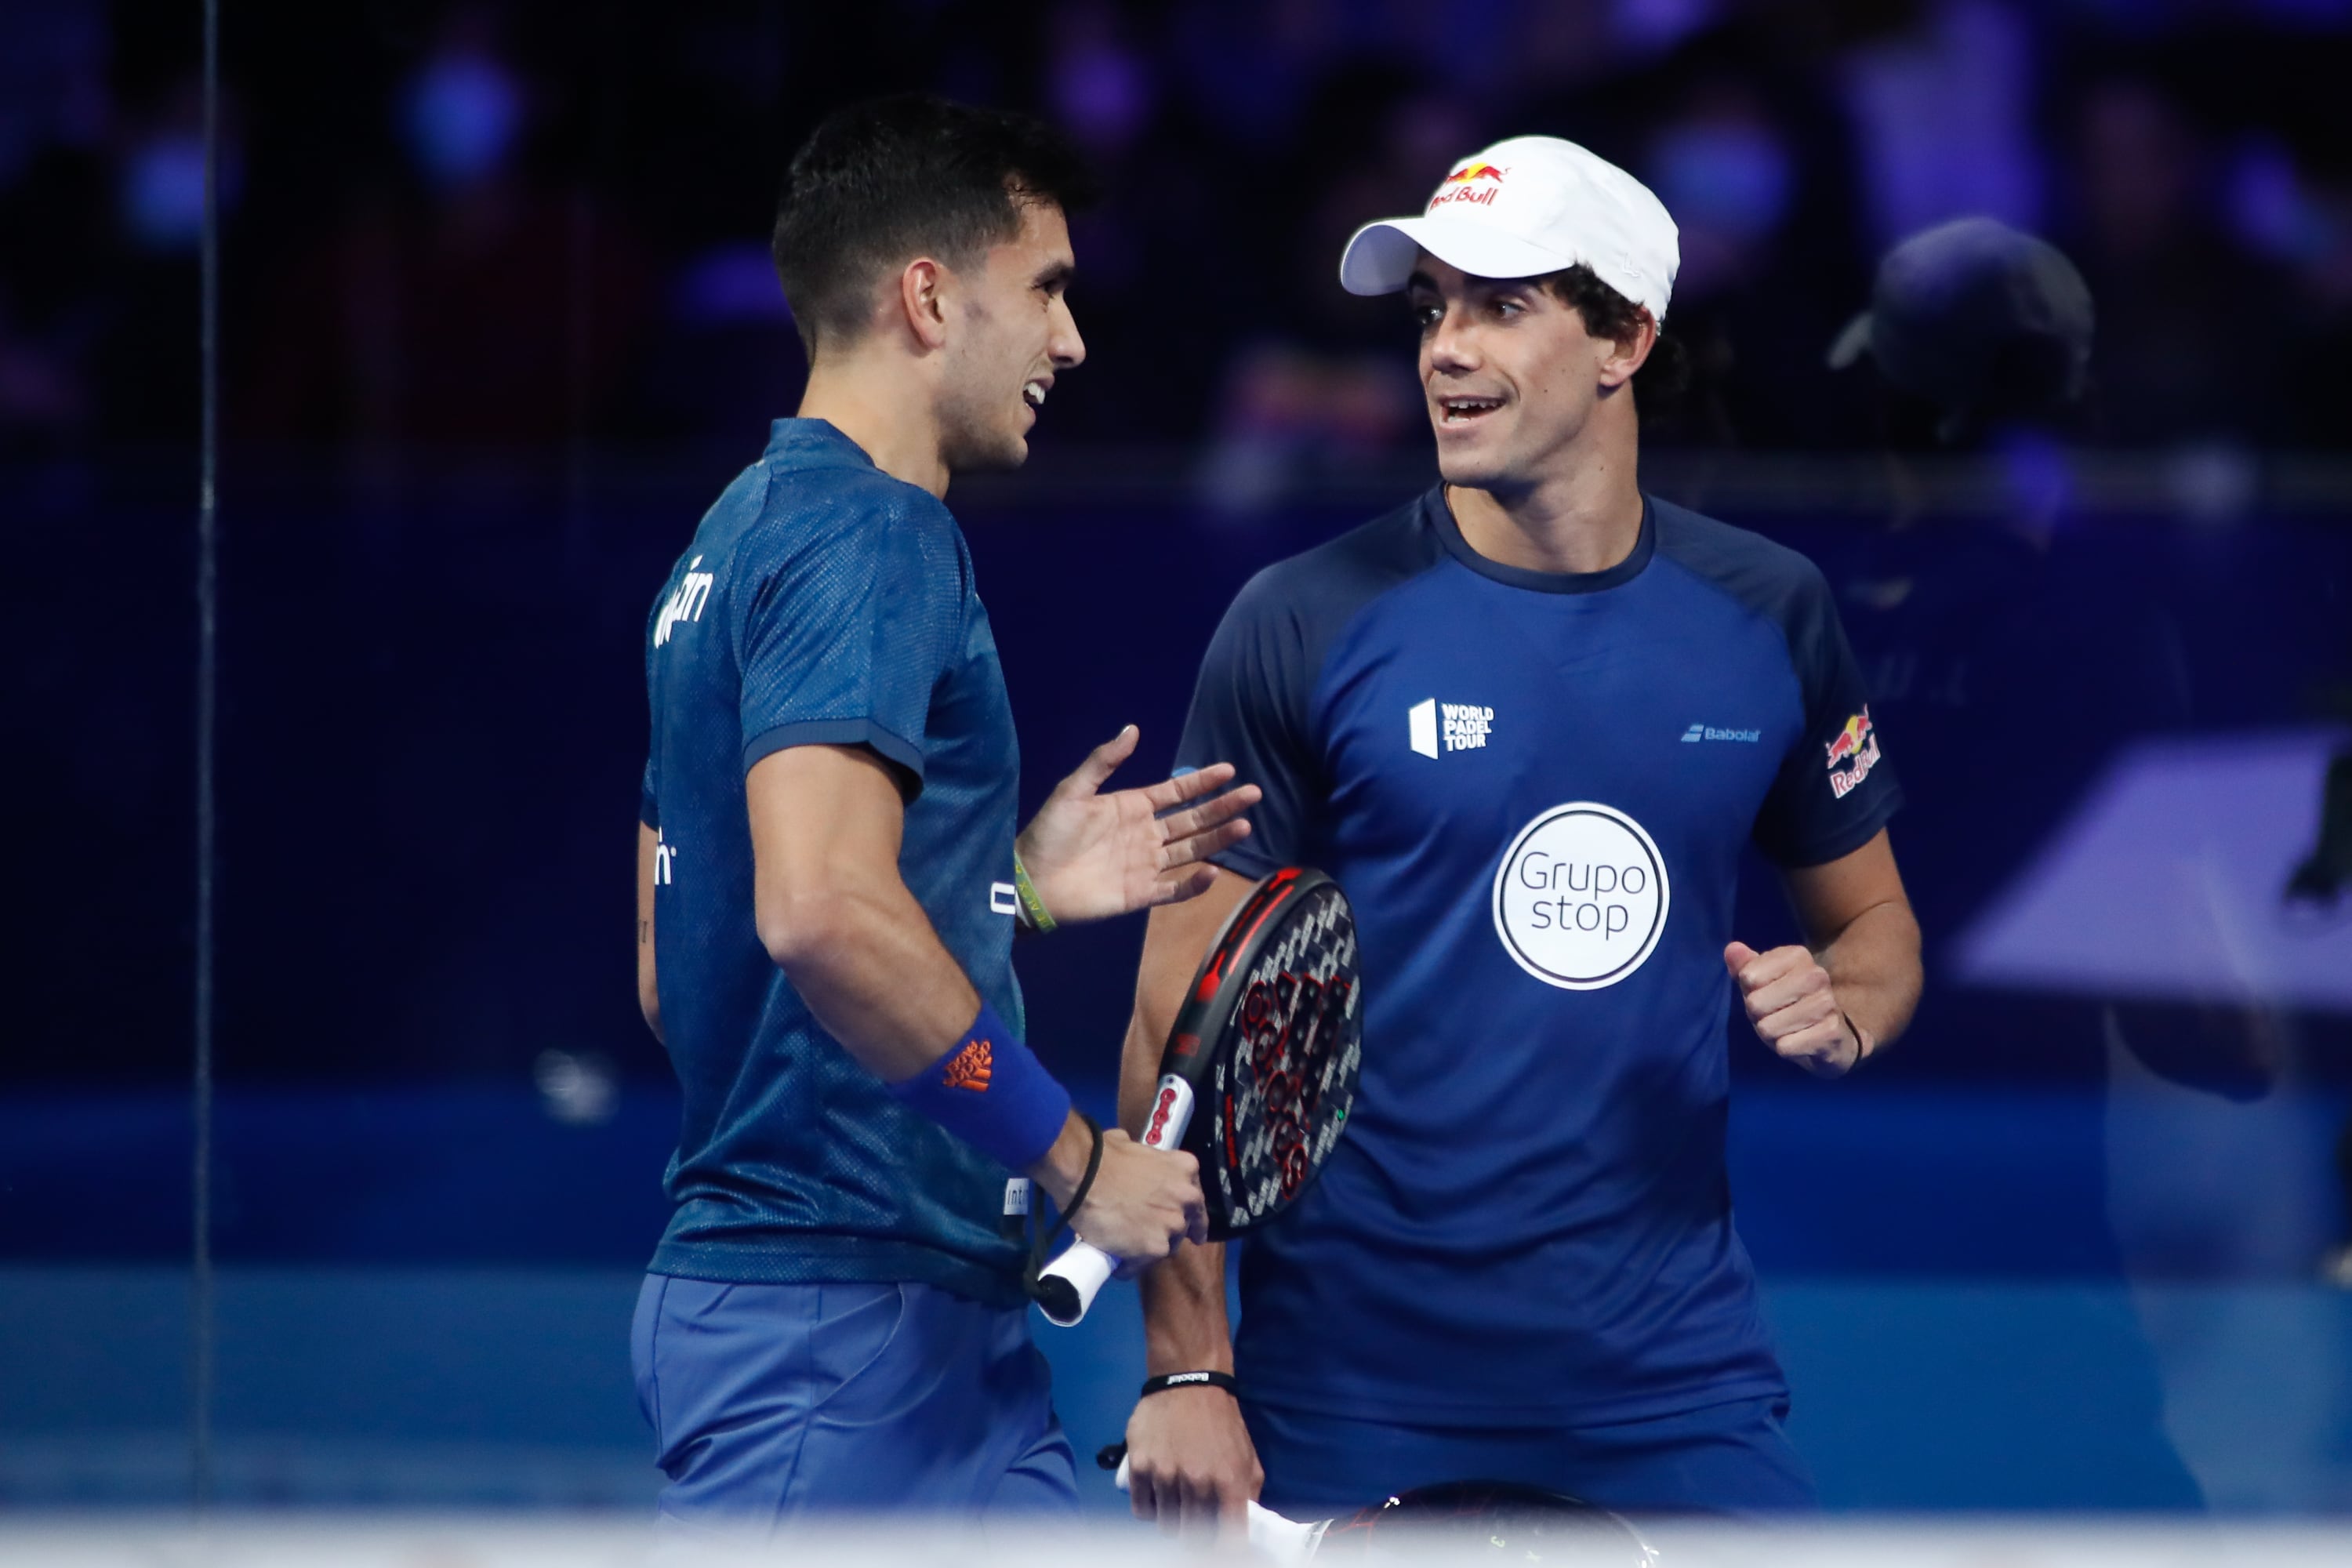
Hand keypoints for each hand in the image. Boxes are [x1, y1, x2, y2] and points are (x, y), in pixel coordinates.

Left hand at [1016, 727, 1259, 922]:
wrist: (1030, 879)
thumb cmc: (1049, 833)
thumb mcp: (1073, 790)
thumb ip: (1103, 761)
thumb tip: (1132, 729)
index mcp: (1132, 807)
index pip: (1176, 792)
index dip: (1201, 782)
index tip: (1229, 770)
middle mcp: (1146, 835)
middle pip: (1193, 820)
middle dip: (1222, 807)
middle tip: (1253, 794)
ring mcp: (1146, 865)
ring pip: (1191, 850)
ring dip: (1218, 839)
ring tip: (1244, 826)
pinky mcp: (1140, 894)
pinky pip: (1174, 889)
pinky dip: (1194, 884)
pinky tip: (1213, 871)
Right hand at [1033, 1119, 1207, 1259]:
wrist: (1081, 1175)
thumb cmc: (1100, 1155)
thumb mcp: (1132, 1146)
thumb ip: (1144, 1162)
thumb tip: (1135, 1164)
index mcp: (1185, 1169)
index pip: (1194, 1199)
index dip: (1188, 1211)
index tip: (1188, 1224)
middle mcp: (1187, 1197)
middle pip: (1183, 1224)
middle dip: (1169, 1230)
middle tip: (1149, 1235)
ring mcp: (1173, 1224)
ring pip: (1166, 1246)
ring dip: (1149, 1248)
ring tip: (1125, 1247)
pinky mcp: (1156, 1248)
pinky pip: (1143, 1263)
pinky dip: (1129, 1265)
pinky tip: (1116, 1260)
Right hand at [1125, 1384, 1262, 1540]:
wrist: (1188, 1381)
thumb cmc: (1221, 1420)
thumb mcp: (1248, 1455)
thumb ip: (1250, 1492)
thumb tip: (1246, 1523)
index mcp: (1230, 1481)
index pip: (1230, 1537)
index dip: (1226, 1548)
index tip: (1220, 1545)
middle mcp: (1198, 1483)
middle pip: (1193, 1536)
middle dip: (1195, 1535)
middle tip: (1194, 1523)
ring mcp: (1166, 1476)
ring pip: (1166, 1526)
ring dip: (1171, 1520)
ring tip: (1174, 1505)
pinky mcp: (1140, 1468)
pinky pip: (1141, 1510)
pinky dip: (1149, 1510)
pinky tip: (1156, 1497)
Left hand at [1725, 941, 1867, 1077]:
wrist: (1830, 1036)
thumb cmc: (1787, 1004)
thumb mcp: (1762, 983)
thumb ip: (1743, 966)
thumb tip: (1732, 949)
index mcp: (1797, 955)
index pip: (1748, 977)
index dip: (1749, 992)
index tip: (1767, 993)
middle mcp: (1816, 975)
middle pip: (1755, 1003)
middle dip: (1758, 1016)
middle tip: (1776, 1015)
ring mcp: (1827, 1003)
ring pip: (1768, 1027)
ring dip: (1772, 1034)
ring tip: (1788, 1028)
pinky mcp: (1831, 1032)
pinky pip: (1785, 1047)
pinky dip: (1786, 1049)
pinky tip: (1800, 1042)